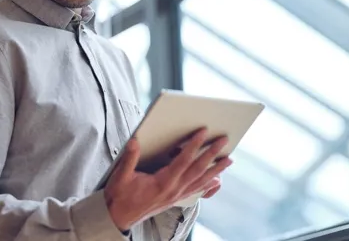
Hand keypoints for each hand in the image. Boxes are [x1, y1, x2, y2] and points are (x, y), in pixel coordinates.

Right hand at [103, 128, 231, 230]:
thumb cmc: (121, 196)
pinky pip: (196, 190)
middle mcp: (174, 190)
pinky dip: (208, 184)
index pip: (183, 160)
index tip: (202, 133)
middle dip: (212, 154)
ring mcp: (176, 196)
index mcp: (162, 182)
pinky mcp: (175, 199)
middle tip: (224, 141)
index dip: (194, 145)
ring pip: (201, 181)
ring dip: (216, 170)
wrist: (120, 216)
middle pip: (198, 169)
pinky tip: (216, 180)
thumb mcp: (121, 176)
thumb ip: (129, 158)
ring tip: (228, 160)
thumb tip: (134, 141)